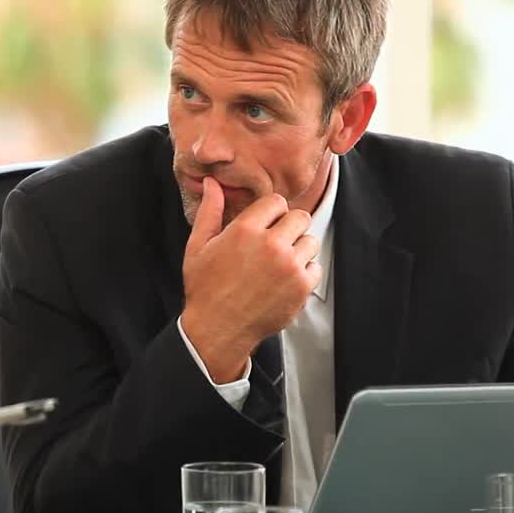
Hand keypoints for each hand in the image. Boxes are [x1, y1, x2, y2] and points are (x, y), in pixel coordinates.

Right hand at [180, 176, 321, 381]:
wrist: (217, 329)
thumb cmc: (205, 288)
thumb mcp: (198, 246)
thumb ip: (210, 211)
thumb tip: (213, 184)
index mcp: (245, 229)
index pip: (276, 201)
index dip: (271, 212)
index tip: (265, 225)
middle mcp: (271, 244)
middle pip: (299, 217)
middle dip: (289, 227)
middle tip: (275, 243)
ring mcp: (289, 266)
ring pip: (311, 241)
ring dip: (298, 249)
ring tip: (280, 263)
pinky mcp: (301, 287)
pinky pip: (315, 267)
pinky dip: (304, 273)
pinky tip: (285, 281)